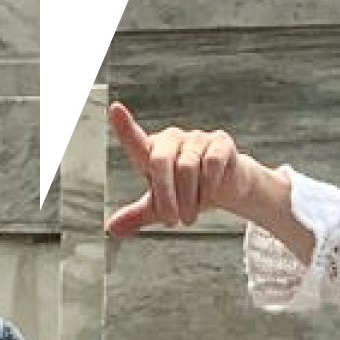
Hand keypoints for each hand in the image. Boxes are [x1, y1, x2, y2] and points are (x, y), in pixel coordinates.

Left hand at [103, 102, 262, 235]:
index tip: (115, 110)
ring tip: (190, 217)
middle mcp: (171, 139)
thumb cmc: (188, 192)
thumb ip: (137, 215)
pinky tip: (212, 195)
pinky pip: (212, 163)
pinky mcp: (220, 142)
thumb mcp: (160, 207)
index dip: (125, 126)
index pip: (135, 140)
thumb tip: (112, 230)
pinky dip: (210, 185)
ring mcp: (196, 138)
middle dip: (165, 196)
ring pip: (187, 168)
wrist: (227, 188)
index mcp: (152, 151)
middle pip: (160, 162)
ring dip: (189, 199)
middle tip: (172, 221)